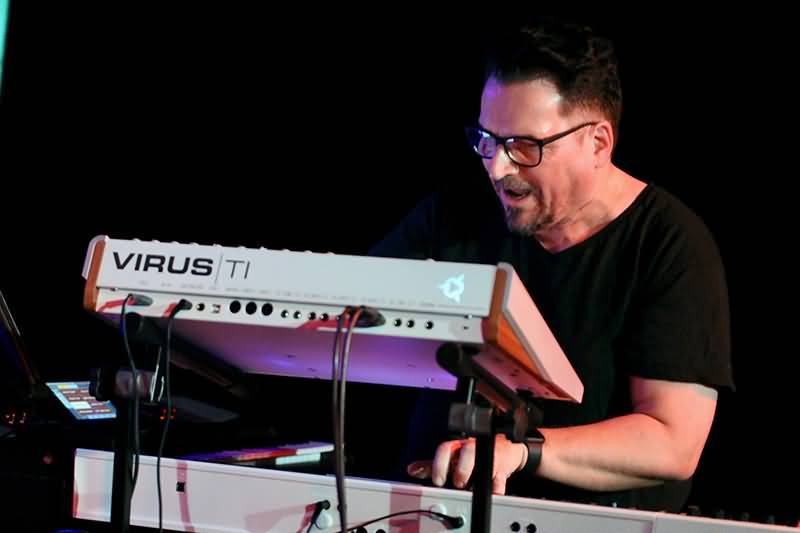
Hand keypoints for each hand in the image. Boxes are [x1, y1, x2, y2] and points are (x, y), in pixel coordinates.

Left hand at [406, 434, 526, 494]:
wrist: (504, 449)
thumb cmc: (473, 454)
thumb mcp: (452, 458)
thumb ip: (432, 465)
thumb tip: (412, 469)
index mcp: (457, 447)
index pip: (446, 448)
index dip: (439, 464)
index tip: (437, 480)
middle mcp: (472, 449)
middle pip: (467, 452)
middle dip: (461, 470)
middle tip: (457, 483)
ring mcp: (488, 458)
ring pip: (484, 462)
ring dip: (478, 477)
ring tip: (470, 488)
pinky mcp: (502, 469)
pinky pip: (499, 481)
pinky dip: (494, 490)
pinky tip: (489, 494)